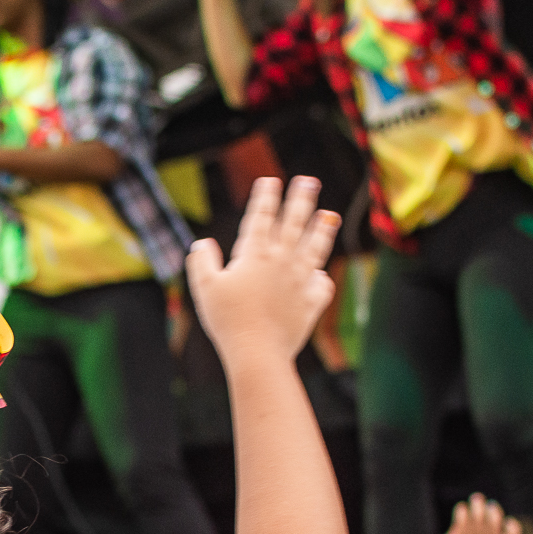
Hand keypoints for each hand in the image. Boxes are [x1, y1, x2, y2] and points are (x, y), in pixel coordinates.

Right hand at [187, 176, 339, 366]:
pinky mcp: (311, 303)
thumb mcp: (204, 288)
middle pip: (294, 223)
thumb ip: (202, 262)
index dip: (266, 197)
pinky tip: (320, 276)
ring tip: (330, 215)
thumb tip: (202, 244)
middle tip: (309, 181)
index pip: (261, 217)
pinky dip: (321, 280)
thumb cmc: (227, 320)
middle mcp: (282, 262)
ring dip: (322, 229)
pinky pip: (321, 286)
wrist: (258, 352)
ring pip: (315, 248)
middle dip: (301, 199)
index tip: (270, 181)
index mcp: (255, 254)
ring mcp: (300, 281)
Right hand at [441, 493, 522, 533]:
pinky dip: (512, 525)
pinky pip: (514, 532)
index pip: (462, 519)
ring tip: (492, 507)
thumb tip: (459, 521)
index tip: (463, 509)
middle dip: (477, 504)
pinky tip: (507, 524)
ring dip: (494, 510)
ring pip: (495, 520)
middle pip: (479, 516)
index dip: (462, 510)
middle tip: (477, 498)